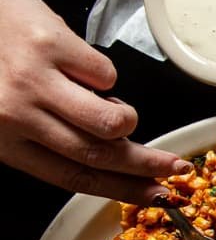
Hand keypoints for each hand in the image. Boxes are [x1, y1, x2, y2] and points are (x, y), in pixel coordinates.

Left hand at [0, 0, 188, 202]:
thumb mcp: (10, 115)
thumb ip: (50, 138)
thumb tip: (114, 159)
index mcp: (4, 141)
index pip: (75, 177)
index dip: (123, 189)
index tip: (156, 194)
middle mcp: (15, 115)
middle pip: (98, 154)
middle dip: (145, 164)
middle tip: (174, 167)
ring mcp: (33, 79)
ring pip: (109, 120)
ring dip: (128, 120)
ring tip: (120, 111)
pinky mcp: (50, 45)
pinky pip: (105, 74)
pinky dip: (104, 75)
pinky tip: (83, 69)